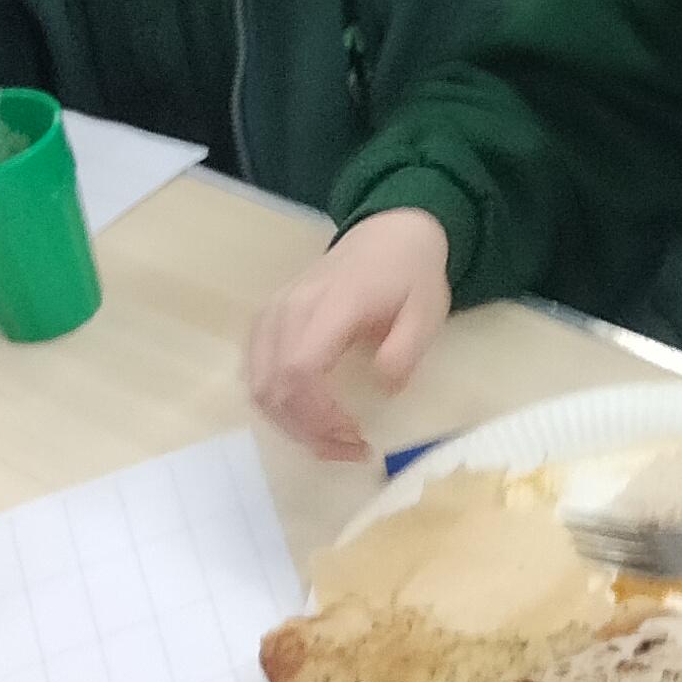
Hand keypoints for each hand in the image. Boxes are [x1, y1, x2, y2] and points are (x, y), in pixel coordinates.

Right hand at [245, 208, 452, 457]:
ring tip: (332, 440)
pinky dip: (275, 403)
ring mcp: (275, 311)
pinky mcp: (268, 318)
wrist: (388, 232)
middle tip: (349, 449)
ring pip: (257, 383)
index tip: (355, 436)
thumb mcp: (427, 310)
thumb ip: (406, 350)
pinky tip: (307, 417)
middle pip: (273, 384)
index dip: (318, 415)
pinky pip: (254, 369)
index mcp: (332, 304)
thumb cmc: (410, 274)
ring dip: (289, 423)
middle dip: (307, 430)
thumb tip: (384, 389)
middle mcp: (292, 307)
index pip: (300, 369)